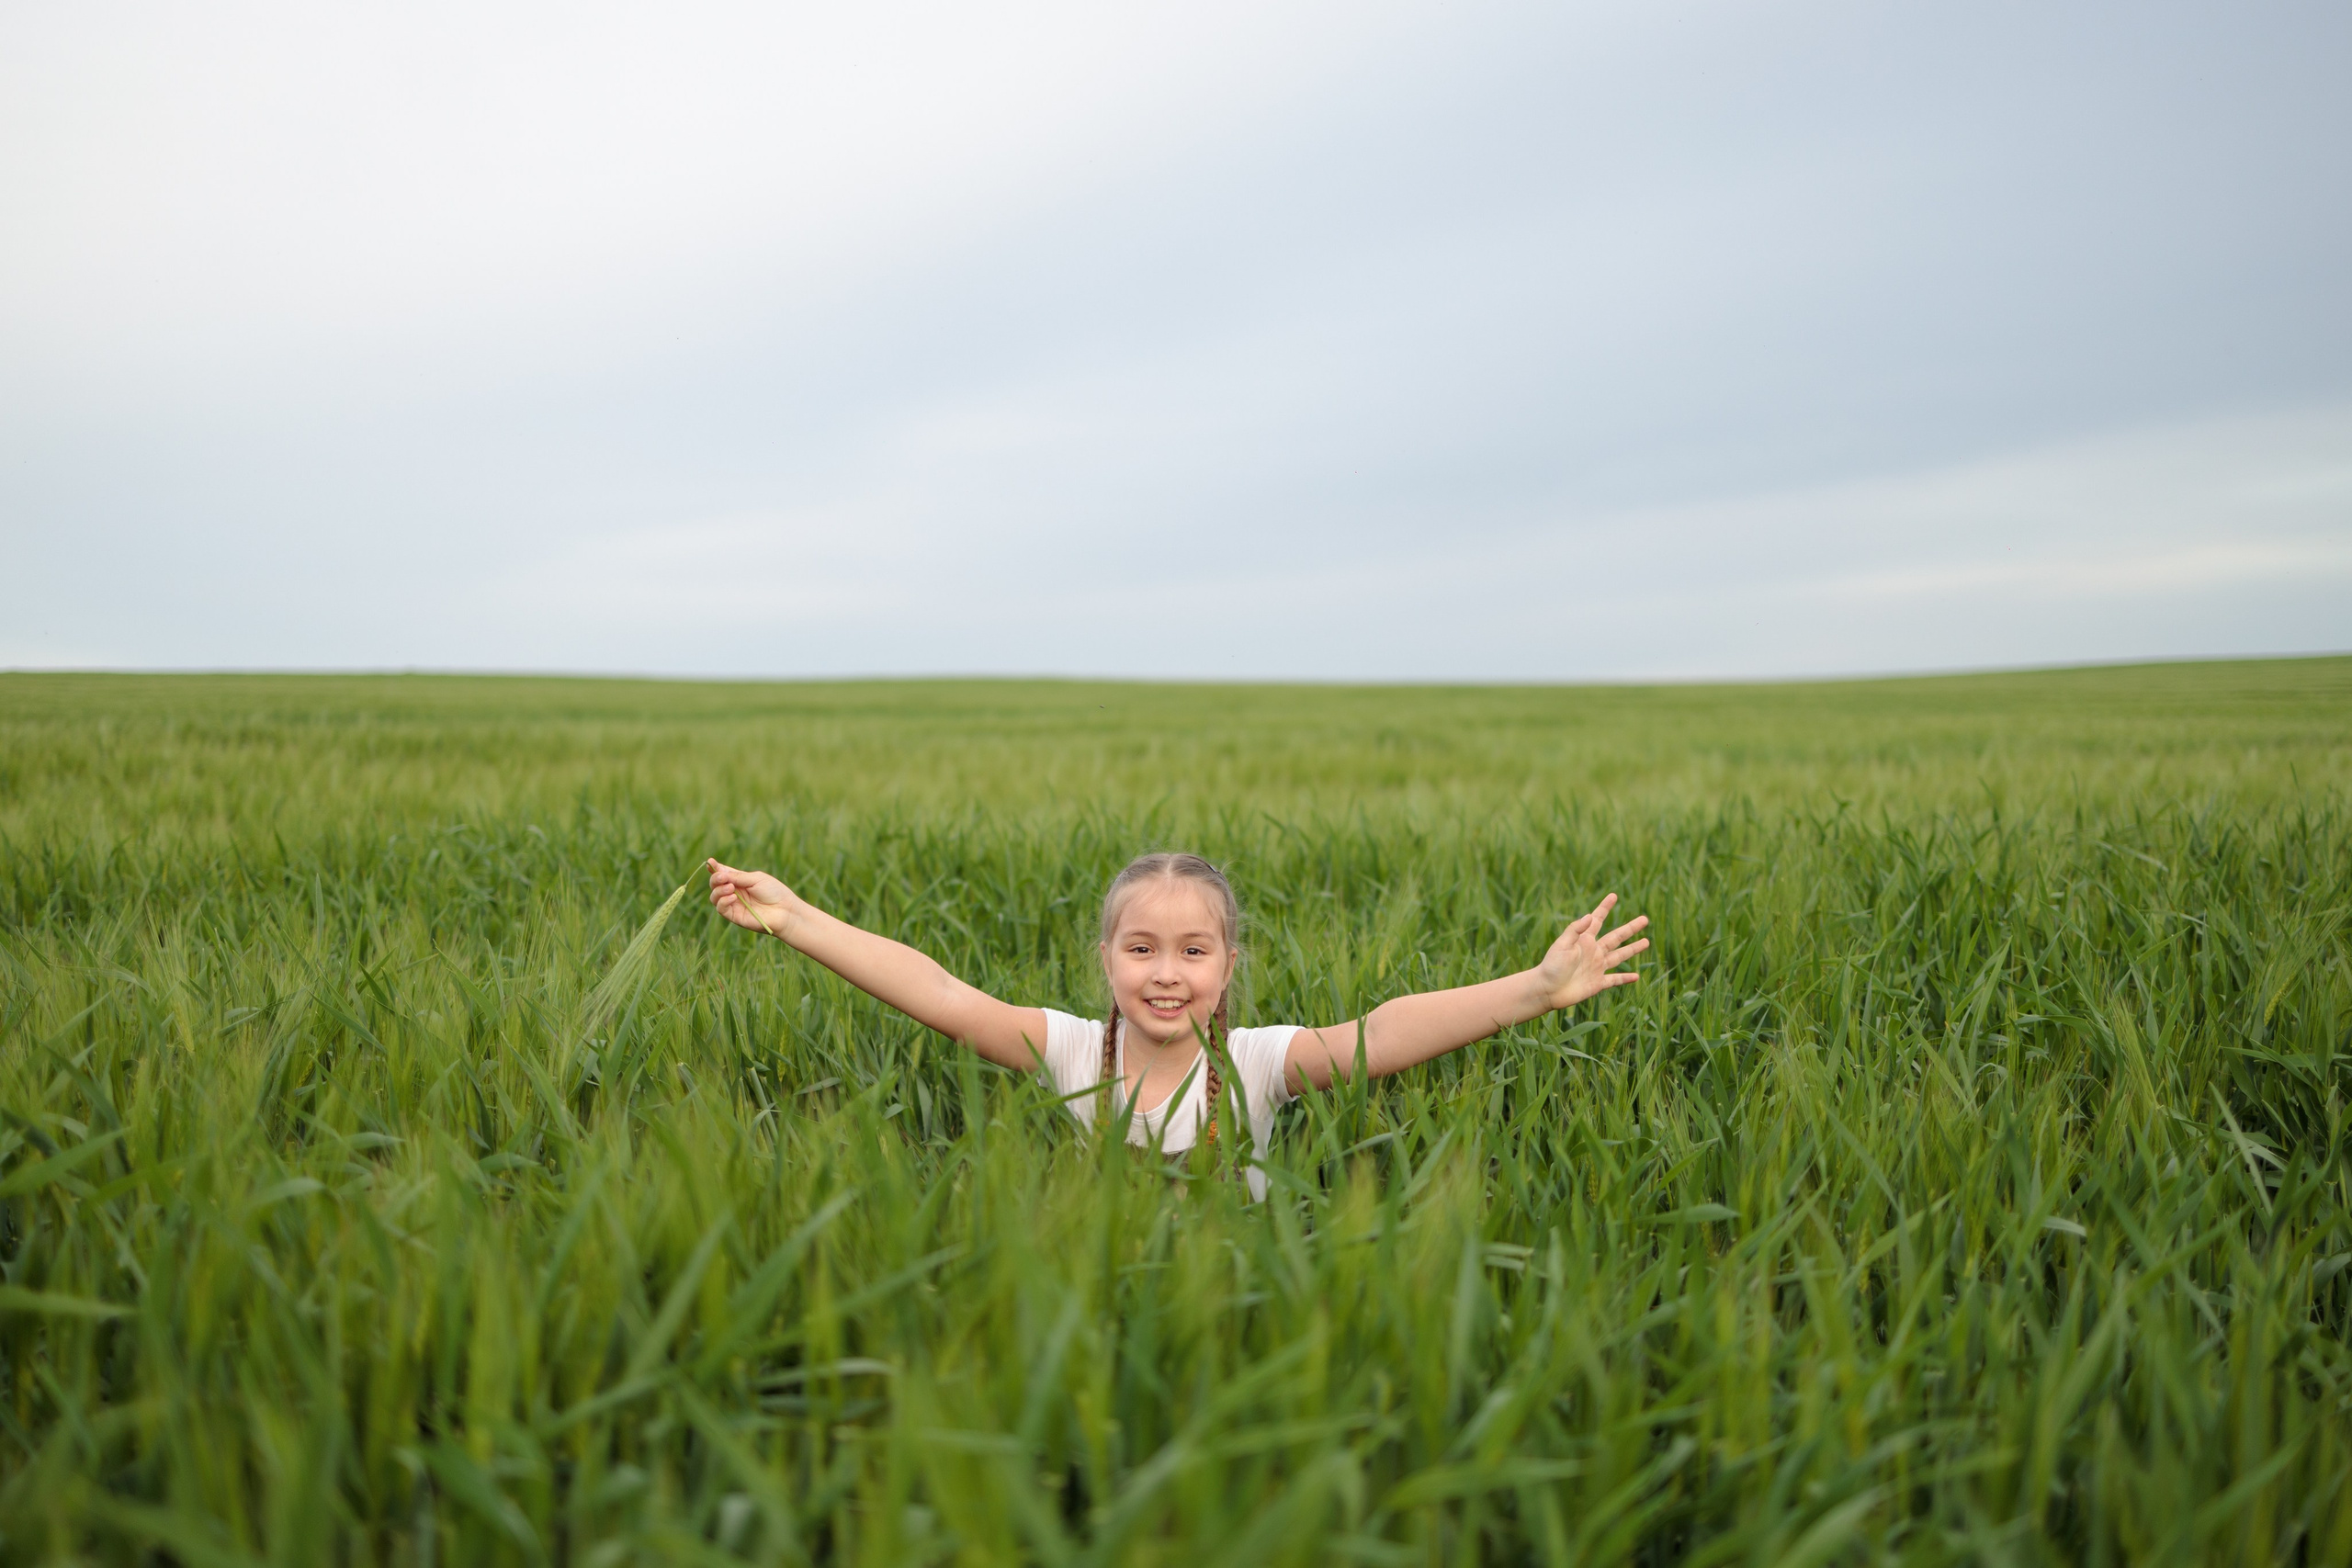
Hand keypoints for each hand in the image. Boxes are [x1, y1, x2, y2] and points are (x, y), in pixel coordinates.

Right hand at [707, 858, 797, 938]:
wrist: (785, 910)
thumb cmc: (774, 892)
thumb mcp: (756, 879)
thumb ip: (737, 876)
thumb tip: (718, 871)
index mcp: (740, 881)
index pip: (723, 874)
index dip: (715, 868)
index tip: (710, 862)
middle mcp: (734, 892)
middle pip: (715, 885)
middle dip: (715, 879)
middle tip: (722, 877)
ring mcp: (734, 904)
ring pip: (714, 897)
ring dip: (718, 890)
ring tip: (730, 887)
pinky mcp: (735, 916)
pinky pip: (721, 909)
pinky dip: (723, 901)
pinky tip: (733, 897)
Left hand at [1534, 894, 1648, 1009]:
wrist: (1547, 990)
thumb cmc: (1551, 965)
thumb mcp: (1562, 944)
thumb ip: (1575, 930)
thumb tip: (1590, 915)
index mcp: (1584, 940)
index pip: (1598, 920)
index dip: (1605, 907)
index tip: (1613, 896)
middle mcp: (1593, 952)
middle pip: (1616, 937)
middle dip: (1630, 928)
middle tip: (1645, 919)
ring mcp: (1597, 967)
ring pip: (1620, 956)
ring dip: (1633, 949)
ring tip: (1647, 942)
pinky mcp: (1598, 983)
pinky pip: (1615, 979)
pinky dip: (1625, 978)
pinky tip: (1636, 977)